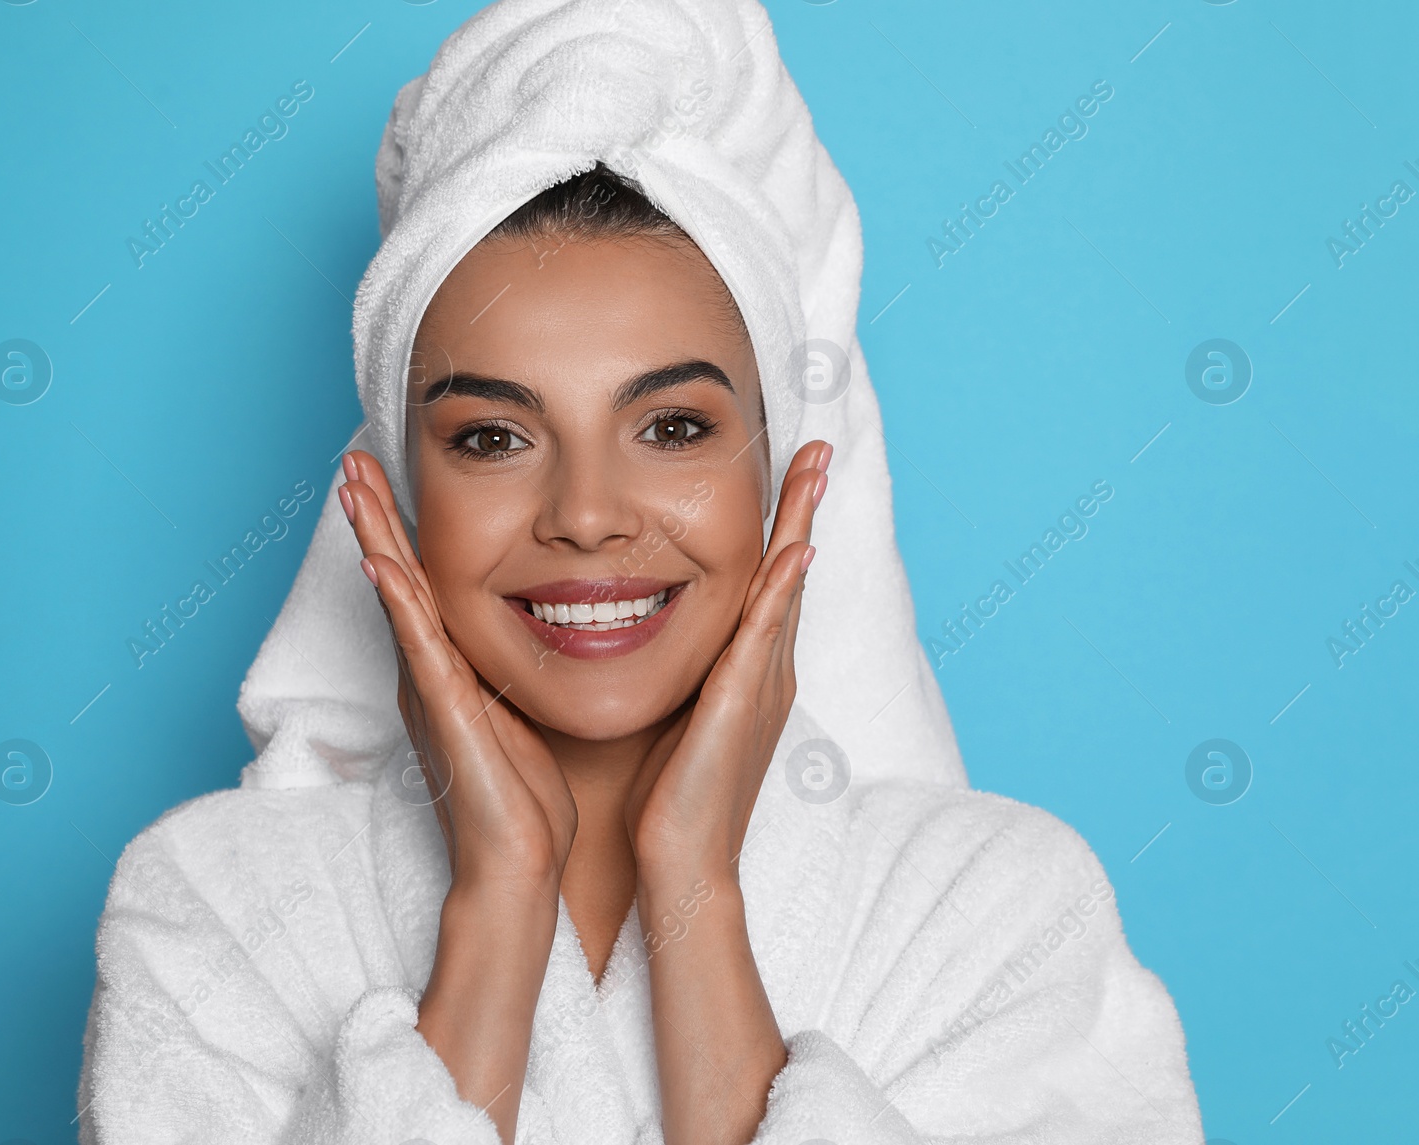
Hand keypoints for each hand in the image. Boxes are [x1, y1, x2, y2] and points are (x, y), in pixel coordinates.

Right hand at [339, 450, 577, 901]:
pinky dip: (399, 603)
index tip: (388, 474)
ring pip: (398, 599)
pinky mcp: (445, 713)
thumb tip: (544, 630)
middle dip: (375, 516)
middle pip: (396, 578)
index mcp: (449, 671)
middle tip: (351, 458)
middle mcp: (429, 674)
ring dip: (374, 539)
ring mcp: (431, 691)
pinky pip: (420, 647)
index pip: (422, 584)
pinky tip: (381, 563)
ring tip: (352, 486)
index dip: (401, 528)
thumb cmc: (525, 798)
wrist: (518, 865)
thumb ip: (511, 673)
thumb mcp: (520, 715)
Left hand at [624, 439, 830, 878]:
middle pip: (790, 571)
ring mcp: (761, 685)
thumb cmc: (671, 798)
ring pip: (785, 588)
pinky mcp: (742, 704)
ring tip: (816, 469)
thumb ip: (682, 672)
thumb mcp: (677, 716)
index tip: (785, 474)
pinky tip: (796, 549)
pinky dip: (782, 590)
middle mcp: (766, 671)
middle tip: (820, 447)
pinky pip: (764, 635)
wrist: (681, 863)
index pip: (767, 583)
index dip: (780, 526)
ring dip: (801, 525)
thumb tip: (648, 632)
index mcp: (749, 672)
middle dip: (804, 507)